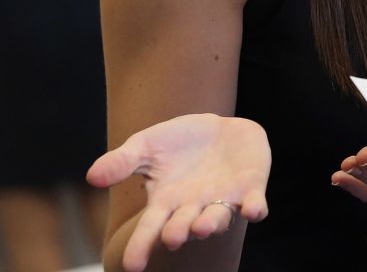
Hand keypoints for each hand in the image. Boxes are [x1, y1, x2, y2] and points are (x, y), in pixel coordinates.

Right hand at [87, 113, 270, 271]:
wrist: (217, 128)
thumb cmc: (176, 143)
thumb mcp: (145, 146)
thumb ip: (121, 162)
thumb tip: (91, 177)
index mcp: (166, 202)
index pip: (149, 228)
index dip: (141, 246)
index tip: (132, 266)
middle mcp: (193, 207)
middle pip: (183, 225)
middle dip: (178, 232)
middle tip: (172, 238)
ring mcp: (223, 199)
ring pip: (217, 218)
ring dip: (211, 223)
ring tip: (201, 227)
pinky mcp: (250, 187)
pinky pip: (254, 202)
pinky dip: (255, 208)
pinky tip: (253, 210)